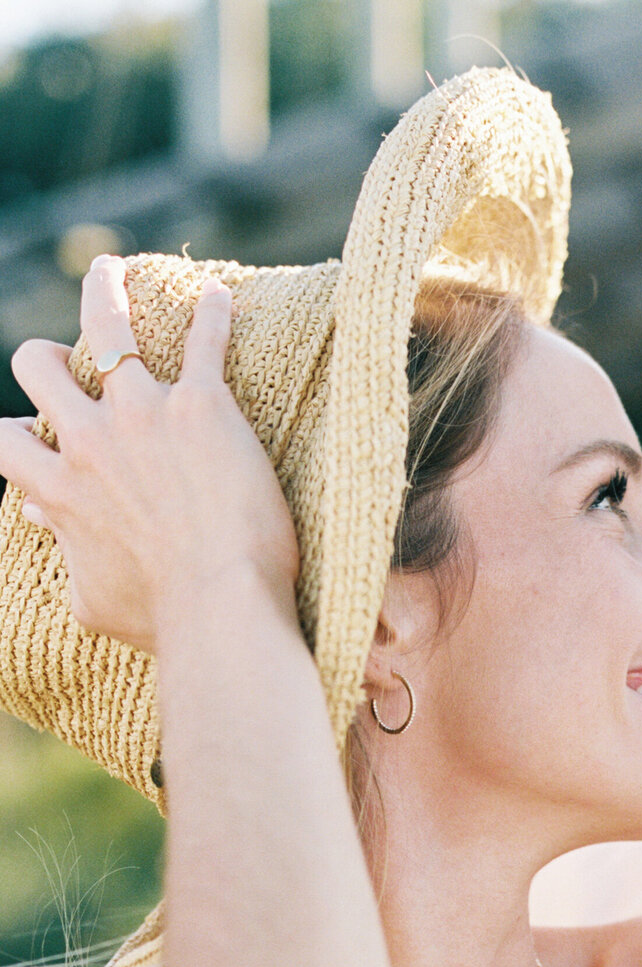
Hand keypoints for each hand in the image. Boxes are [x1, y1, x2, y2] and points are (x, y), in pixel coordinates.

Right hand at [0, 256, 297, 648]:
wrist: (221, 612)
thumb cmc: (163, 621)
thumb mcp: (93, 600)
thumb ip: (66, 555)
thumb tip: (41, 524)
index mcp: (58, 489)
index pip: (7, 440)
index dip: (15, 434)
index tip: (29, 437)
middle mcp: (90, 441)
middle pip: (39, 368)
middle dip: (46, 358)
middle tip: (68, 356)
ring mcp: (144, 416)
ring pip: (106, 328)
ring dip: (103, 293)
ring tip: (110, 272)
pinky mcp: (203, 408)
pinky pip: (205, 342)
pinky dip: (212, 316)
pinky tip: (219, 297)